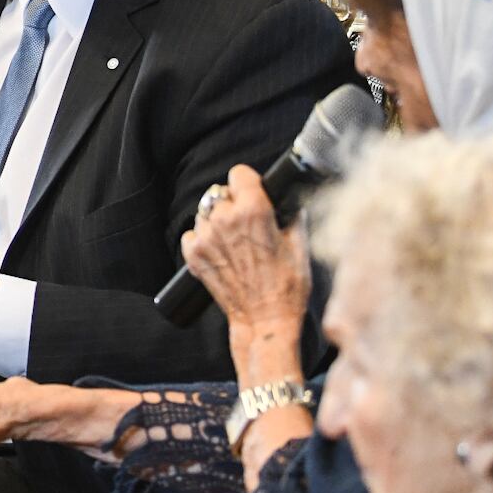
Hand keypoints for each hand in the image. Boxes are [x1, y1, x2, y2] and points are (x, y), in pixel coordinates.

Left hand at [179, 167, 311, 333]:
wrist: (265, 320)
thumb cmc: (288, 286)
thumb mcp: (300, 244)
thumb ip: (291, 213)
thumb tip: (287, 197)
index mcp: (253, 211)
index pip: (239, 173)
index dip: (250, 184)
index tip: (255, 194)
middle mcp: (224, 219)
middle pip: (221, 192)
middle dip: (234, 204)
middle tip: (248, 224)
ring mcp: (206, 237)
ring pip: (206, 212)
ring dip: (217, 221)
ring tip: (235, 242)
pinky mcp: (193, 255)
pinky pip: (192, 233)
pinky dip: (204, 239)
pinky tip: (221, 253)